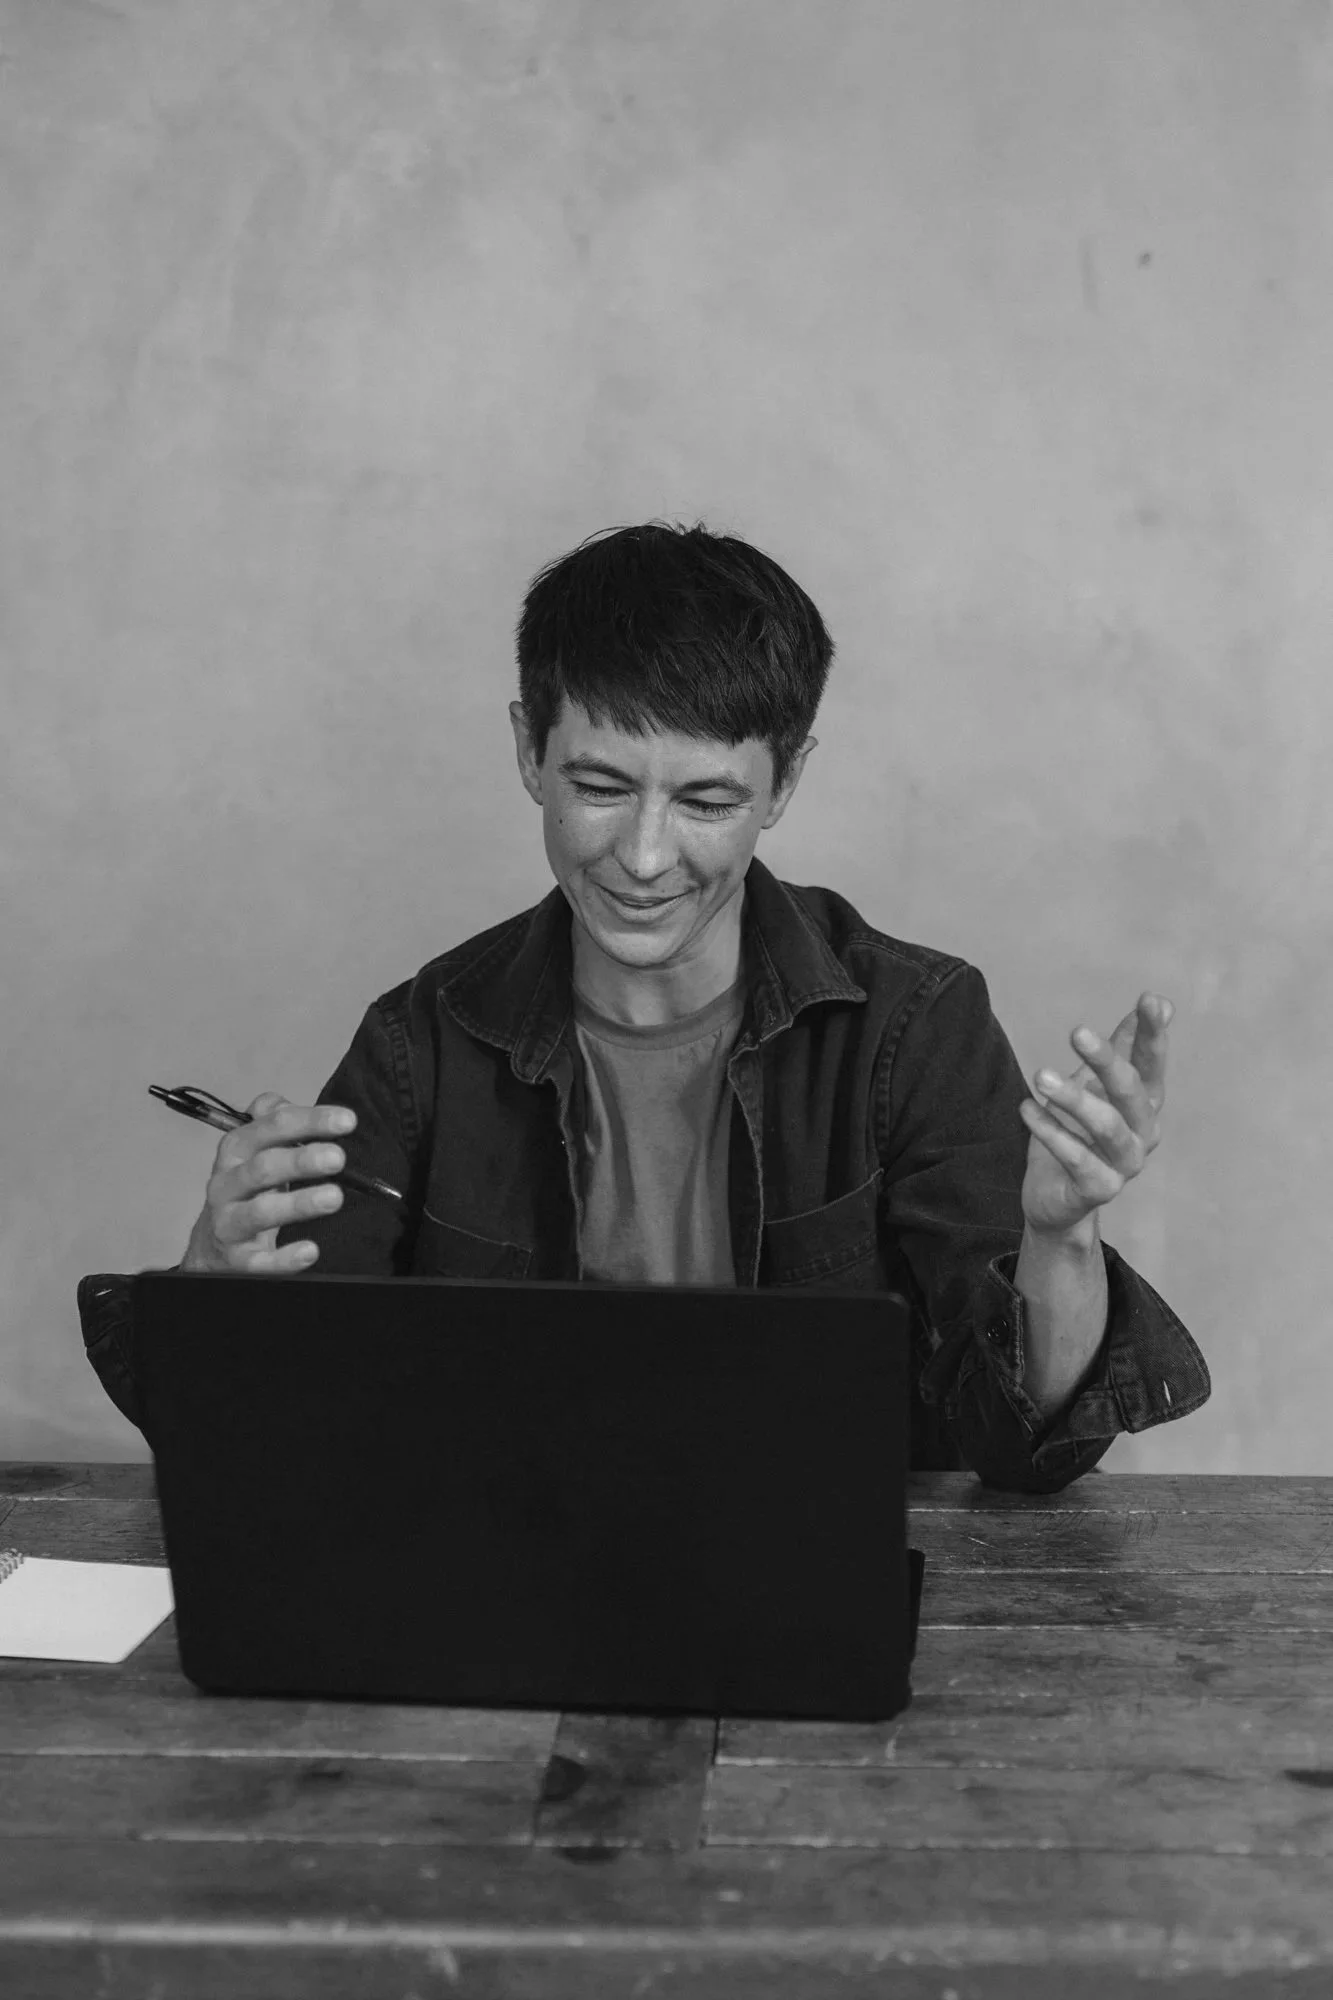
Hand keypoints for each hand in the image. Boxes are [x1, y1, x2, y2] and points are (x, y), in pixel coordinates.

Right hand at [180, 1093, 357, 1274]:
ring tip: (334, 1197)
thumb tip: (282, 1103)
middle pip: (263, 1167)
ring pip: (260, 1212)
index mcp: (236, 1150)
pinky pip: (259, 1262)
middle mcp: (228, 1184)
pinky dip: (284, 1259)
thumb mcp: (254, 1152)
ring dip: (298, 1204)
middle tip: (338, 1158)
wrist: (211, 1246)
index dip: (309, 1120)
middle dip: (301, 1160)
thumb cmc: (246, 1190)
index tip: (347, 1121)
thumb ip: (271, 1123)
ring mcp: (228, 1222)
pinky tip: (310, 1251)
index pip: (270, 1127)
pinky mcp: (236, 1260)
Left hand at [1017, 992, 1171, 1237]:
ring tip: (1040, 1076)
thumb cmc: (1077, 1136)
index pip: (1152, 1063)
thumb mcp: (1095, 1086)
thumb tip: (1155, 1001)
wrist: (1056, 1200)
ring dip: (1074, 1098)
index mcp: (1144, 1105)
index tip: (1151, 999)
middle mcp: (1142, 1134)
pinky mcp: (1099, 1190)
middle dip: (1106, 1059)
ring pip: (1107, 1127)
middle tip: (1076, 1031)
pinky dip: (1051, 1133)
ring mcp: (1124, 1165)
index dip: (1153, 1034)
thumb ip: (1122, 1048)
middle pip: (1131, 1091)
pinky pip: (1077, 1159)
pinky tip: (1027, 1110)